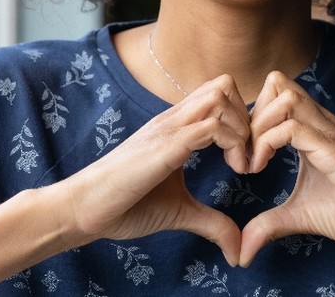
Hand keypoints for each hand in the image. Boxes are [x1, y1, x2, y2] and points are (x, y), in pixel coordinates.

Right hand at [60, 75, 251, 265]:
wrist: (84, 209)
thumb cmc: (125, 205)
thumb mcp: (180, 212)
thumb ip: (211, 222)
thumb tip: (237, 250)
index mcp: (176, 127)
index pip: (219, 94)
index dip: (243, 120)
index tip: (246, 158)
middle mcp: (173, 119)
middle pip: (223, 84)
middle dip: (248, 117)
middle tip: (250, 156)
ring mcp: (168, 129)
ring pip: (220, 96)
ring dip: (243, 129)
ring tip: (242, 165)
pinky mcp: (165, 146)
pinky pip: (210, 125)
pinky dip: (234, 143)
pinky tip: (234, 170)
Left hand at [238, 71, 334, 266]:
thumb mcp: (300, 216)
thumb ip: (269, 225)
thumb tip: (242, 252)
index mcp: (313, 130)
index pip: (275, 93)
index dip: (250, 118)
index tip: (242, 156)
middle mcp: (321, 123)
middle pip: (276, 83)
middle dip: (249, 115)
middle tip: (243, 155)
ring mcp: (329, 133)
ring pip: (283, 97)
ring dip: (256, 127)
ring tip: (252, 163)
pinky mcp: (334, 150)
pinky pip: (293, 127)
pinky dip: (266, 143)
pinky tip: (261, 168)